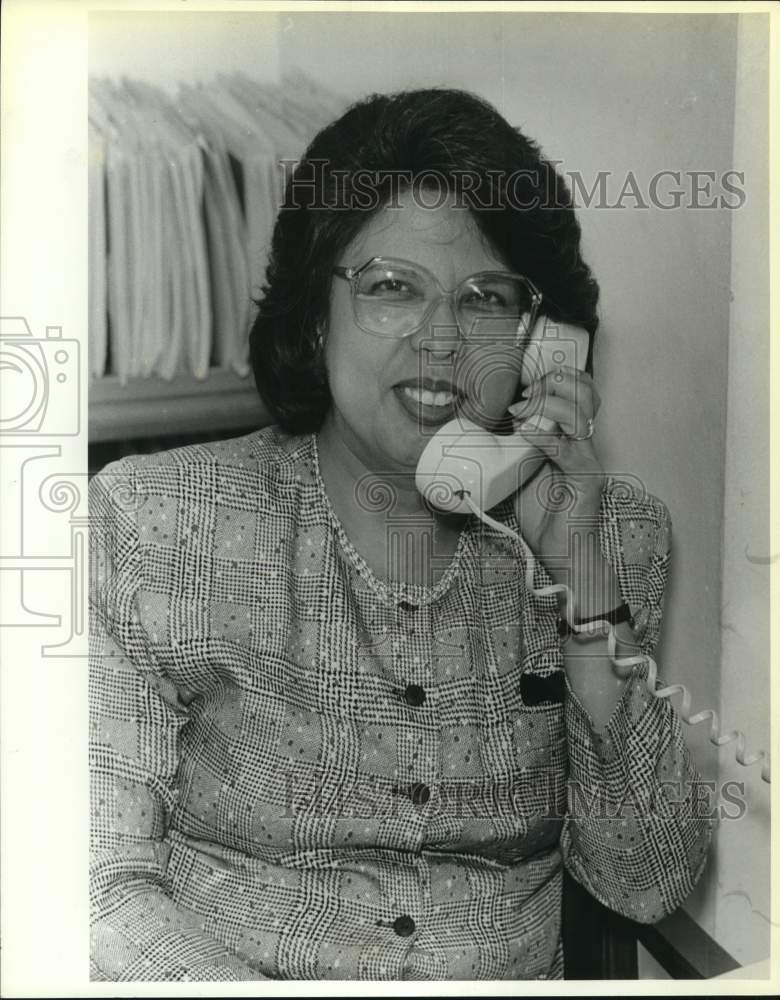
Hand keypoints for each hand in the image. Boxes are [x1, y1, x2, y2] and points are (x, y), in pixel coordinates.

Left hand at [508, 364, 605, 581]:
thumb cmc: (543, 515)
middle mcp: (583, 444)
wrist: (563, 553)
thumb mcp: (520, 471)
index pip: (578, 390)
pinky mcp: (586, 480)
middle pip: (586, 391)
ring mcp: (587, 460)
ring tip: (522, 409)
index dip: (555, 376)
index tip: (524, 381)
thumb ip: (513, 447)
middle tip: (525, 392)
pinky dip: (544, 436)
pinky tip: (525, 433)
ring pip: (581, 413)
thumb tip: (484, 428)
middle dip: (554, 381)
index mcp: (570, 437)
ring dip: (549, 403)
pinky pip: (568, 450)